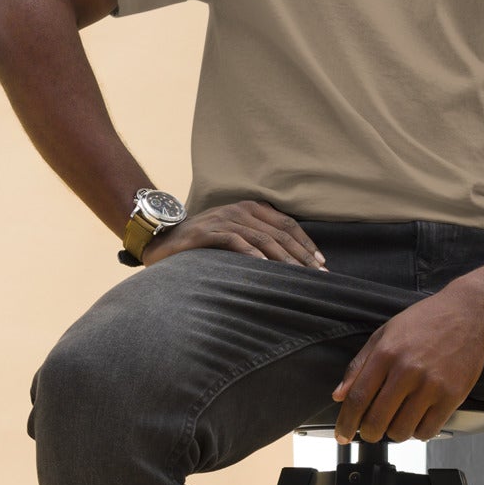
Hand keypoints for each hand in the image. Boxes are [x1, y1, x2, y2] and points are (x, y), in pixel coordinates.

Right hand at [141, 201, 325, 268]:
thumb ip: (257, 239)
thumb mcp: (234, 235)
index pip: (286, 224)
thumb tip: (289, 262)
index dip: (306, 244)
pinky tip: (266, 268)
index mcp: (250, 208)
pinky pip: (235, 242)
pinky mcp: (207, 232)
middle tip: (317, 276)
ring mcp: (223, 219)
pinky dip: (252, 255)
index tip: (321, 263)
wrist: (162, 238)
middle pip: (279, 233)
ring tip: (298, 276)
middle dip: (301, 256)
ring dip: (284, 259)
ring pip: (262, 238)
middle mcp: (239, 210)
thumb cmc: (202, 242)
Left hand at [331, 289, 483, 443]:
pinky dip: (418, 432)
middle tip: (370, 431)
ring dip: (394, 433)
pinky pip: (428, 430)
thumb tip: (339, 395)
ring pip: (402, 431)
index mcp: (386, 354)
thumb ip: (359, 365)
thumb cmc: (426, 320)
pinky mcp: (452, 396)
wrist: (468, 312)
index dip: (346, 423)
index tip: (343, 435)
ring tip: (397, 421)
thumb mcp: (384, 333)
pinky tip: (417, 419)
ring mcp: (431, 385)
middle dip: (368, 433)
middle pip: (377, 420)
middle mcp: (407, 371)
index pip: (357, 399)